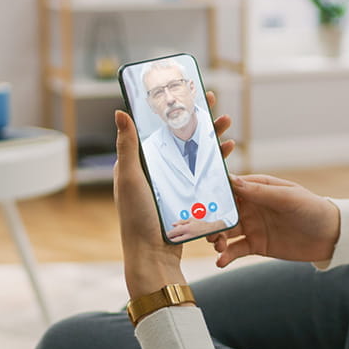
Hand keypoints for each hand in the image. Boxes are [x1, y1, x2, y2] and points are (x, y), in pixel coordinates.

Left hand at [113, 91, 232, 298]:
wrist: (153, 258)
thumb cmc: (137, 219)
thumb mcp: (131, 178)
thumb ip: (128, 146)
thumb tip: (120, 111)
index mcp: (140, 163)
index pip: (160, 128)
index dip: (174, 108)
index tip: (188, 91)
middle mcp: (157, 172)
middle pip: (182, 138)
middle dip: (200, 118)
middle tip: (214, 101)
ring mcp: (173, 186)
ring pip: (196, 155)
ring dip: (212, 139)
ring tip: (228, 125)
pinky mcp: (187, 199)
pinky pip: (204, 176)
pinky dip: (217, 164)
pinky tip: (228, 155)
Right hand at [208, 175, 340, 266]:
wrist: (331, 236)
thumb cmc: (312, 209)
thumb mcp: (288, 198)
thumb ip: (260, 191)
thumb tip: (232, 180)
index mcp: (257, 188)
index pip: (229, 187)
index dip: (212, 192)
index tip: (197, 200)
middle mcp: (250, 206)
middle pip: (222, 211)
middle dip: (209, 219)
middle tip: (201, 229)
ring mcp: (251, 226)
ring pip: (225, 231)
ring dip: (216, 237)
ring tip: (217, 245)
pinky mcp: (256, 245)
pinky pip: (235, 250)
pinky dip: (226, 256)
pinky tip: (220, 261)